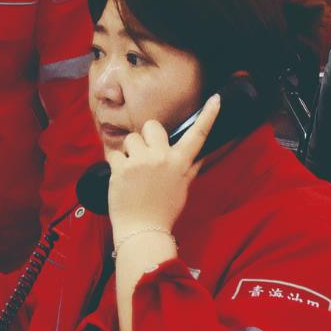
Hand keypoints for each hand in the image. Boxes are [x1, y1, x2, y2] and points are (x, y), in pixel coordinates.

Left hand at [106, 94, 221, 234]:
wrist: (143, 231)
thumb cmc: (163, 211)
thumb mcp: (182, 189)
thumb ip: (189, 169)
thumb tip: (199, 155)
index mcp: (180, 163)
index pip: (197, 135)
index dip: (208, 116)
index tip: (215, 98)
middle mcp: (161, 158)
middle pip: (151, 125)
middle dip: (146, 136)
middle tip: (146, 155)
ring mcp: (140, 162)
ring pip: (130, 139)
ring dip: (130, 151)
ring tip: (133, 171)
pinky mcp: (120, 168)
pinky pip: (115, 154)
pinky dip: (116, 165)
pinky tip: (122, 180)